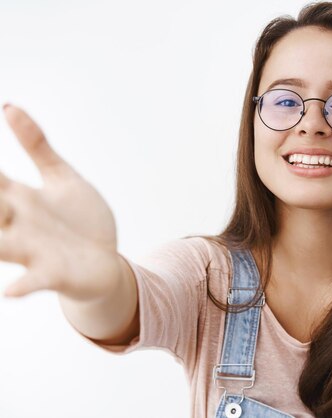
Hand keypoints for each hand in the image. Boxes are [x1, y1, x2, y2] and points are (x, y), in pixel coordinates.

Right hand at [0, 104, 120, 300]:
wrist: (105, 262)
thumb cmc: (80, 221)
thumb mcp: (61, 178)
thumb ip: (36, 146)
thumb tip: (9, 106)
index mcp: (16, 198)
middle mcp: (16, 224)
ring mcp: (32, 250)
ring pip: (1, 246)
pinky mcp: (53, 273)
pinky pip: (34, 280)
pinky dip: (22, 285)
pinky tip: (10, 291)